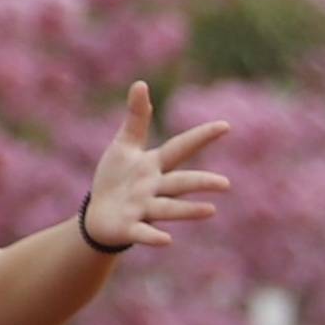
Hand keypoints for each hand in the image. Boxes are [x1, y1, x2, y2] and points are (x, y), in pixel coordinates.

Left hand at [78, 84, 230, 257]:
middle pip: (179, 183)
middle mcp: (154, 188)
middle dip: (201, 182)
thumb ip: (136, 119)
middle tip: (225, 183)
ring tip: (211, 210)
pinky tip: (167, 240)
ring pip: (167, 208)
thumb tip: (141, 83)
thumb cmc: (117, 178)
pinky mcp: (130, 228)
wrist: (99, 215)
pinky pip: (143, 232)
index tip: (225, 125)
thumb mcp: (124, 146)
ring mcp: (144, 209)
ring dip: (188, 210)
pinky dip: (154, 236)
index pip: (181, 148)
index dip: (201, 137)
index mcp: (154, 165)